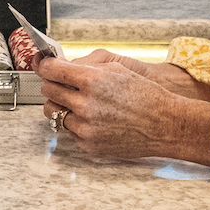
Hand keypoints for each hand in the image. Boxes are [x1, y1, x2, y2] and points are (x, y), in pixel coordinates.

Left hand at [41, 51, 209, 163]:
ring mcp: (85, 127)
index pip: (51, 70)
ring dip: (62, 106)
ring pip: (54, 113)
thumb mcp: (117, 68)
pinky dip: (77, 124)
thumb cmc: (146, 95)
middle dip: (53, 84)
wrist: (165, 125)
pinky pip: (69, 131)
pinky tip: (95, 119)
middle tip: (63, 83)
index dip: (45, 66)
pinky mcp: (88, 144)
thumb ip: (85, 66)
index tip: (45, 65)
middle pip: (48, 91)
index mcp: (92, 81)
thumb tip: (60, 65)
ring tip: (80, 103)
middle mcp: (85, 105)